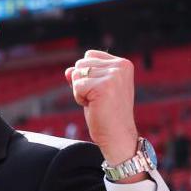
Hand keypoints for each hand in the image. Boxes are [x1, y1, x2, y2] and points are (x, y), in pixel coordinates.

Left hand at [65, 50, 138, 166]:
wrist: (117, 134)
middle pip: (80, 64)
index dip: (86, 75)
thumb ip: (82, 76)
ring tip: (96, 102)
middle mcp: (121, 66)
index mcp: (123, 63)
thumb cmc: (106, 113)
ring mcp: (114, 75)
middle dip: (82, 83)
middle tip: (98, 99)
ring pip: (76, 75)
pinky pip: (76, 87)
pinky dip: (79, 98)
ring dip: (80, 91)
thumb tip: (67, 71)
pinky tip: (94, 106)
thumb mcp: (94, 90)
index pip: (89, 55)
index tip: (100, 90)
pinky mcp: (104, 86)